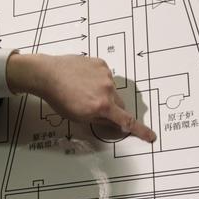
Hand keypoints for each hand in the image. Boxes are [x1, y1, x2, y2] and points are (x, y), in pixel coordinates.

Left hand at [5, 53, 156, 141]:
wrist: (47, 74)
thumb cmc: (58, 97)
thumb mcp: (78, 117)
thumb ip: (100, 120)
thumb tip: (115, 123)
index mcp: (102, 106)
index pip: (126, 121)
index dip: (140, 130)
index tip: (151, 135)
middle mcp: (107, 89)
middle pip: (120, 105)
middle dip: (113, 109)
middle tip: (97, 108)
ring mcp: (105, 75)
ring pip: (112, 89)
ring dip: (104, 93)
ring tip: (83, 91)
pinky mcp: (100, 63)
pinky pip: (106, 76)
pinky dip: (99, 80)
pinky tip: (84, 80)